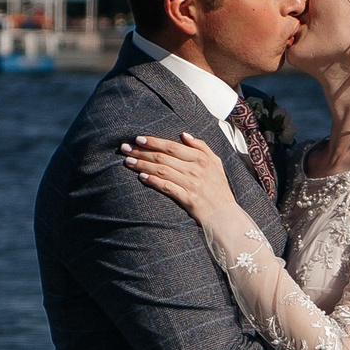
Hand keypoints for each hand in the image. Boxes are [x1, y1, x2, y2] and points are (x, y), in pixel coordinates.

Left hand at [120, 132, 241, 222]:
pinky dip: (153, 181)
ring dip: (143, 165)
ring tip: (128, 161)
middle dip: (142, 151)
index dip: (154, 142)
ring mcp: (191, 184)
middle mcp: (195, 169)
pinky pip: (166, 187)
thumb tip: (184, 135)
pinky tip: (141, 177)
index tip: (138, 138)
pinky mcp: (187, 199)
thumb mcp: (216, 163)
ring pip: (162, 171)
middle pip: (163, 157)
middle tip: (125, 148)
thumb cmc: (219, 188)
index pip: (172, 147)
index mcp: (201, 158)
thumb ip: (202, 147)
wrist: (225, 214)